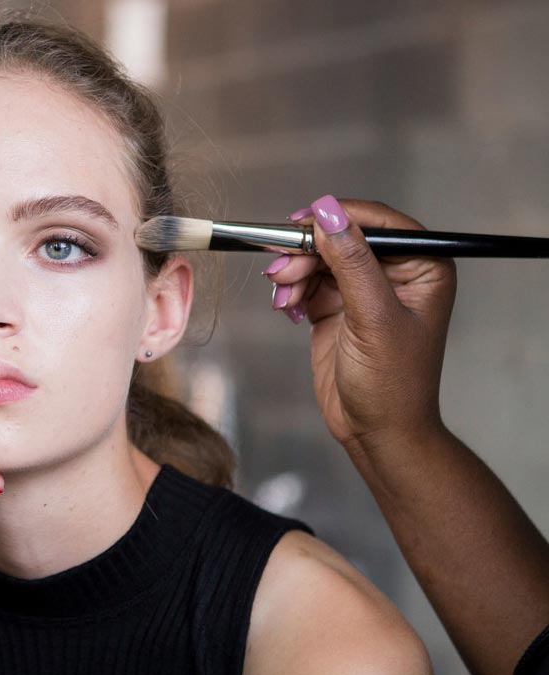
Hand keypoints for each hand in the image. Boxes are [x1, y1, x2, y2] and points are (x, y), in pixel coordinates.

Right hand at [261, 196, 456, 451]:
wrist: (375, 432)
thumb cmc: (392, 383)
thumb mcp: (372, 317)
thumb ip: (351, 261)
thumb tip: (328, 212)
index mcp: (422, 267)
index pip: (377, 222)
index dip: (336, 218)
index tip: (300, 222)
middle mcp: (394, 272)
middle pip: (340, 238)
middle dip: (306, 251)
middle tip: (280, 269)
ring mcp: (362, 290)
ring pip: (318, 259)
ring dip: (294, 272)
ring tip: (283, 297)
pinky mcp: (336, 307)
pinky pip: (306, 282)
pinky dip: (291, 290)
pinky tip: (287, 308)